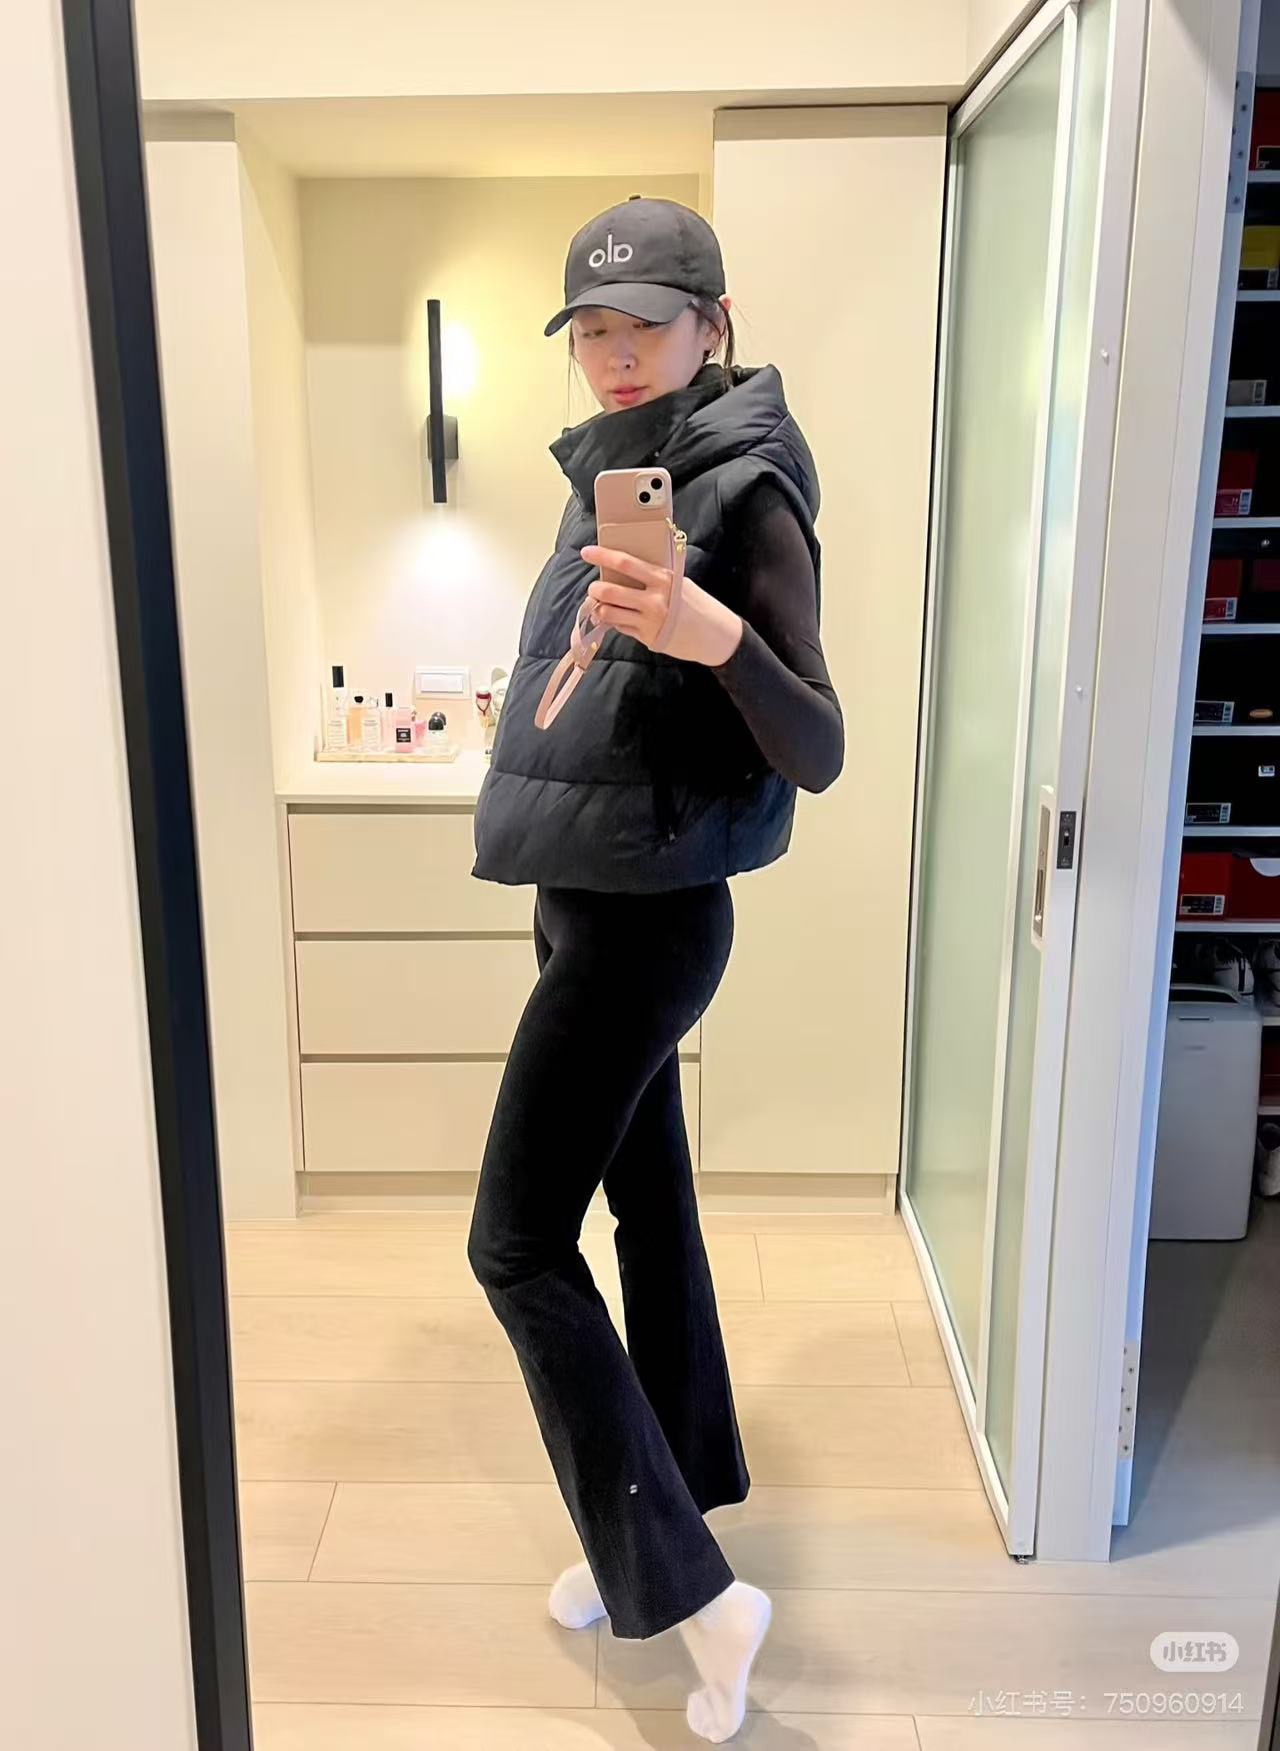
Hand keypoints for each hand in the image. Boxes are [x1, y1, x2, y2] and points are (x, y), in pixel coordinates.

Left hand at [580, 544, 743, 667]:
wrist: (714, 635)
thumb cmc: (696, 604)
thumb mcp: (678, 582)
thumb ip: (653, 576)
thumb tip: (624, 568)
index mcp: (662, 579)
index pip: (625, 563)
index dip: (602, 556)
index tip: (586, 553)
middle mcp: (653, 600)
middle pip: (609, 591)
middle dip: (595, 589)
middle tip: (594, 587)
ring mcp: (648, 621)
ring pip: (608, 613)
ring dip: (599, 608)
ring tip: (601, 604)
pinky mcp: (647, 638)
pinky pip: (620, 627)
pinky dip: (614, 621)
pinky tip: (620, 617)